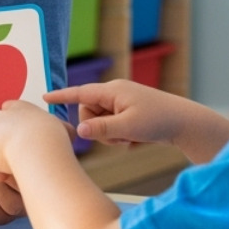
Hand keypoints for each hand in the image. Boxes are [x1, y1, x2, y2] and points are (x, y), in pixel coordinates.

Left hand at [0, 100, 72, 180]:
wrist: (37, 144)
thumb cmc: (54, 139)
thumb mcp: (65, 130)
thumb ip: (63, 130)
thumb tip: (67, 132)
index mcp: (20, 108)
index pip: (11, 109)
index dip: (14, 126)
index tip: (24, 138)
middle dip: (8, 151)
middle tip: (24, 162)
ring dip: (1, 166)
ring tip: (16, 171)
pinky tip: (3, 176)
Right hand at [43, 79, 182, 145]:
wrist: (184, 122)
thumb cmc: (158, 121)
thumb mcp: (127, 128)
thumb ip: (101, 129)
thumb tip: (79, 129)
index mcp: (112, 91)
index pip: (80, 93)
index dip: (61, 96)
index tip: (44, 96)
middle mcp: (115, 93)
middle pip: (89, 112)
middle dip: (98, 128)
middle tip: (119, 136)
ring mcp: (122, 102)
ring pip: (99, 121)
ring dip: (110, 134)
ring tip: (130, 137)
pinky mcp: (128, 112)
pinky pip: (111, 125)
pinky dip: (118, 134)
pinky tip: (134, 138)